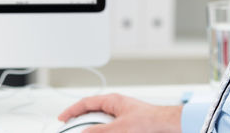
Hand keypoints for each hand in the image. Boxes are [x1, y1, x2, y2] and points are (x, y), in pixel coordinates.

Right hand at [57, 93, 182, 132]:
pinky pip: (110, 127)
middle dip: (81, 121)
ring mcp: (121, 115)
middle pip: (92, 112)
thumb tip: (84, 132)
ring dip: (93, 128)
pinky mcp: (127, 124)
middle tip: (71, 128)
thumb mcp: (119, 128)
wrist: (167, 125)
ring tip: (86, 131)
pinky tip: (102, 132)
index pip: (86, 102)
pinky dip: (103, 130)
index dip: (71, 110)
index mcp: (112, 101)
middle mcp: (116, 106)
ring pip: (101, 121)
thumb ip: (99, 131)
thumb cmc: (149, 121)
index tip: (62, 118)